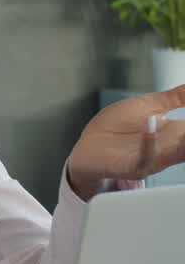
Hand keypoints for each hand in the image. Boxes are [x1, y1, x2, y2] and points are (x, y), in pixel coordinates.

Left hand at [67, 85, 184, 199]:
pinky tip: (152, 125)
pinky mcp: (132, 166)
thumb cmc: (116, 127)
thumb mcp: (148, 106)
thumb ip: (174, 98)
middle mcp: (170, 147)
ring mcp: (153, 158)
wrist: (87, 146)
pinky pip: (145, 158)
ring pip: (178, 153)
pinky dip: (150, 143)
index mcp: (176, 133)